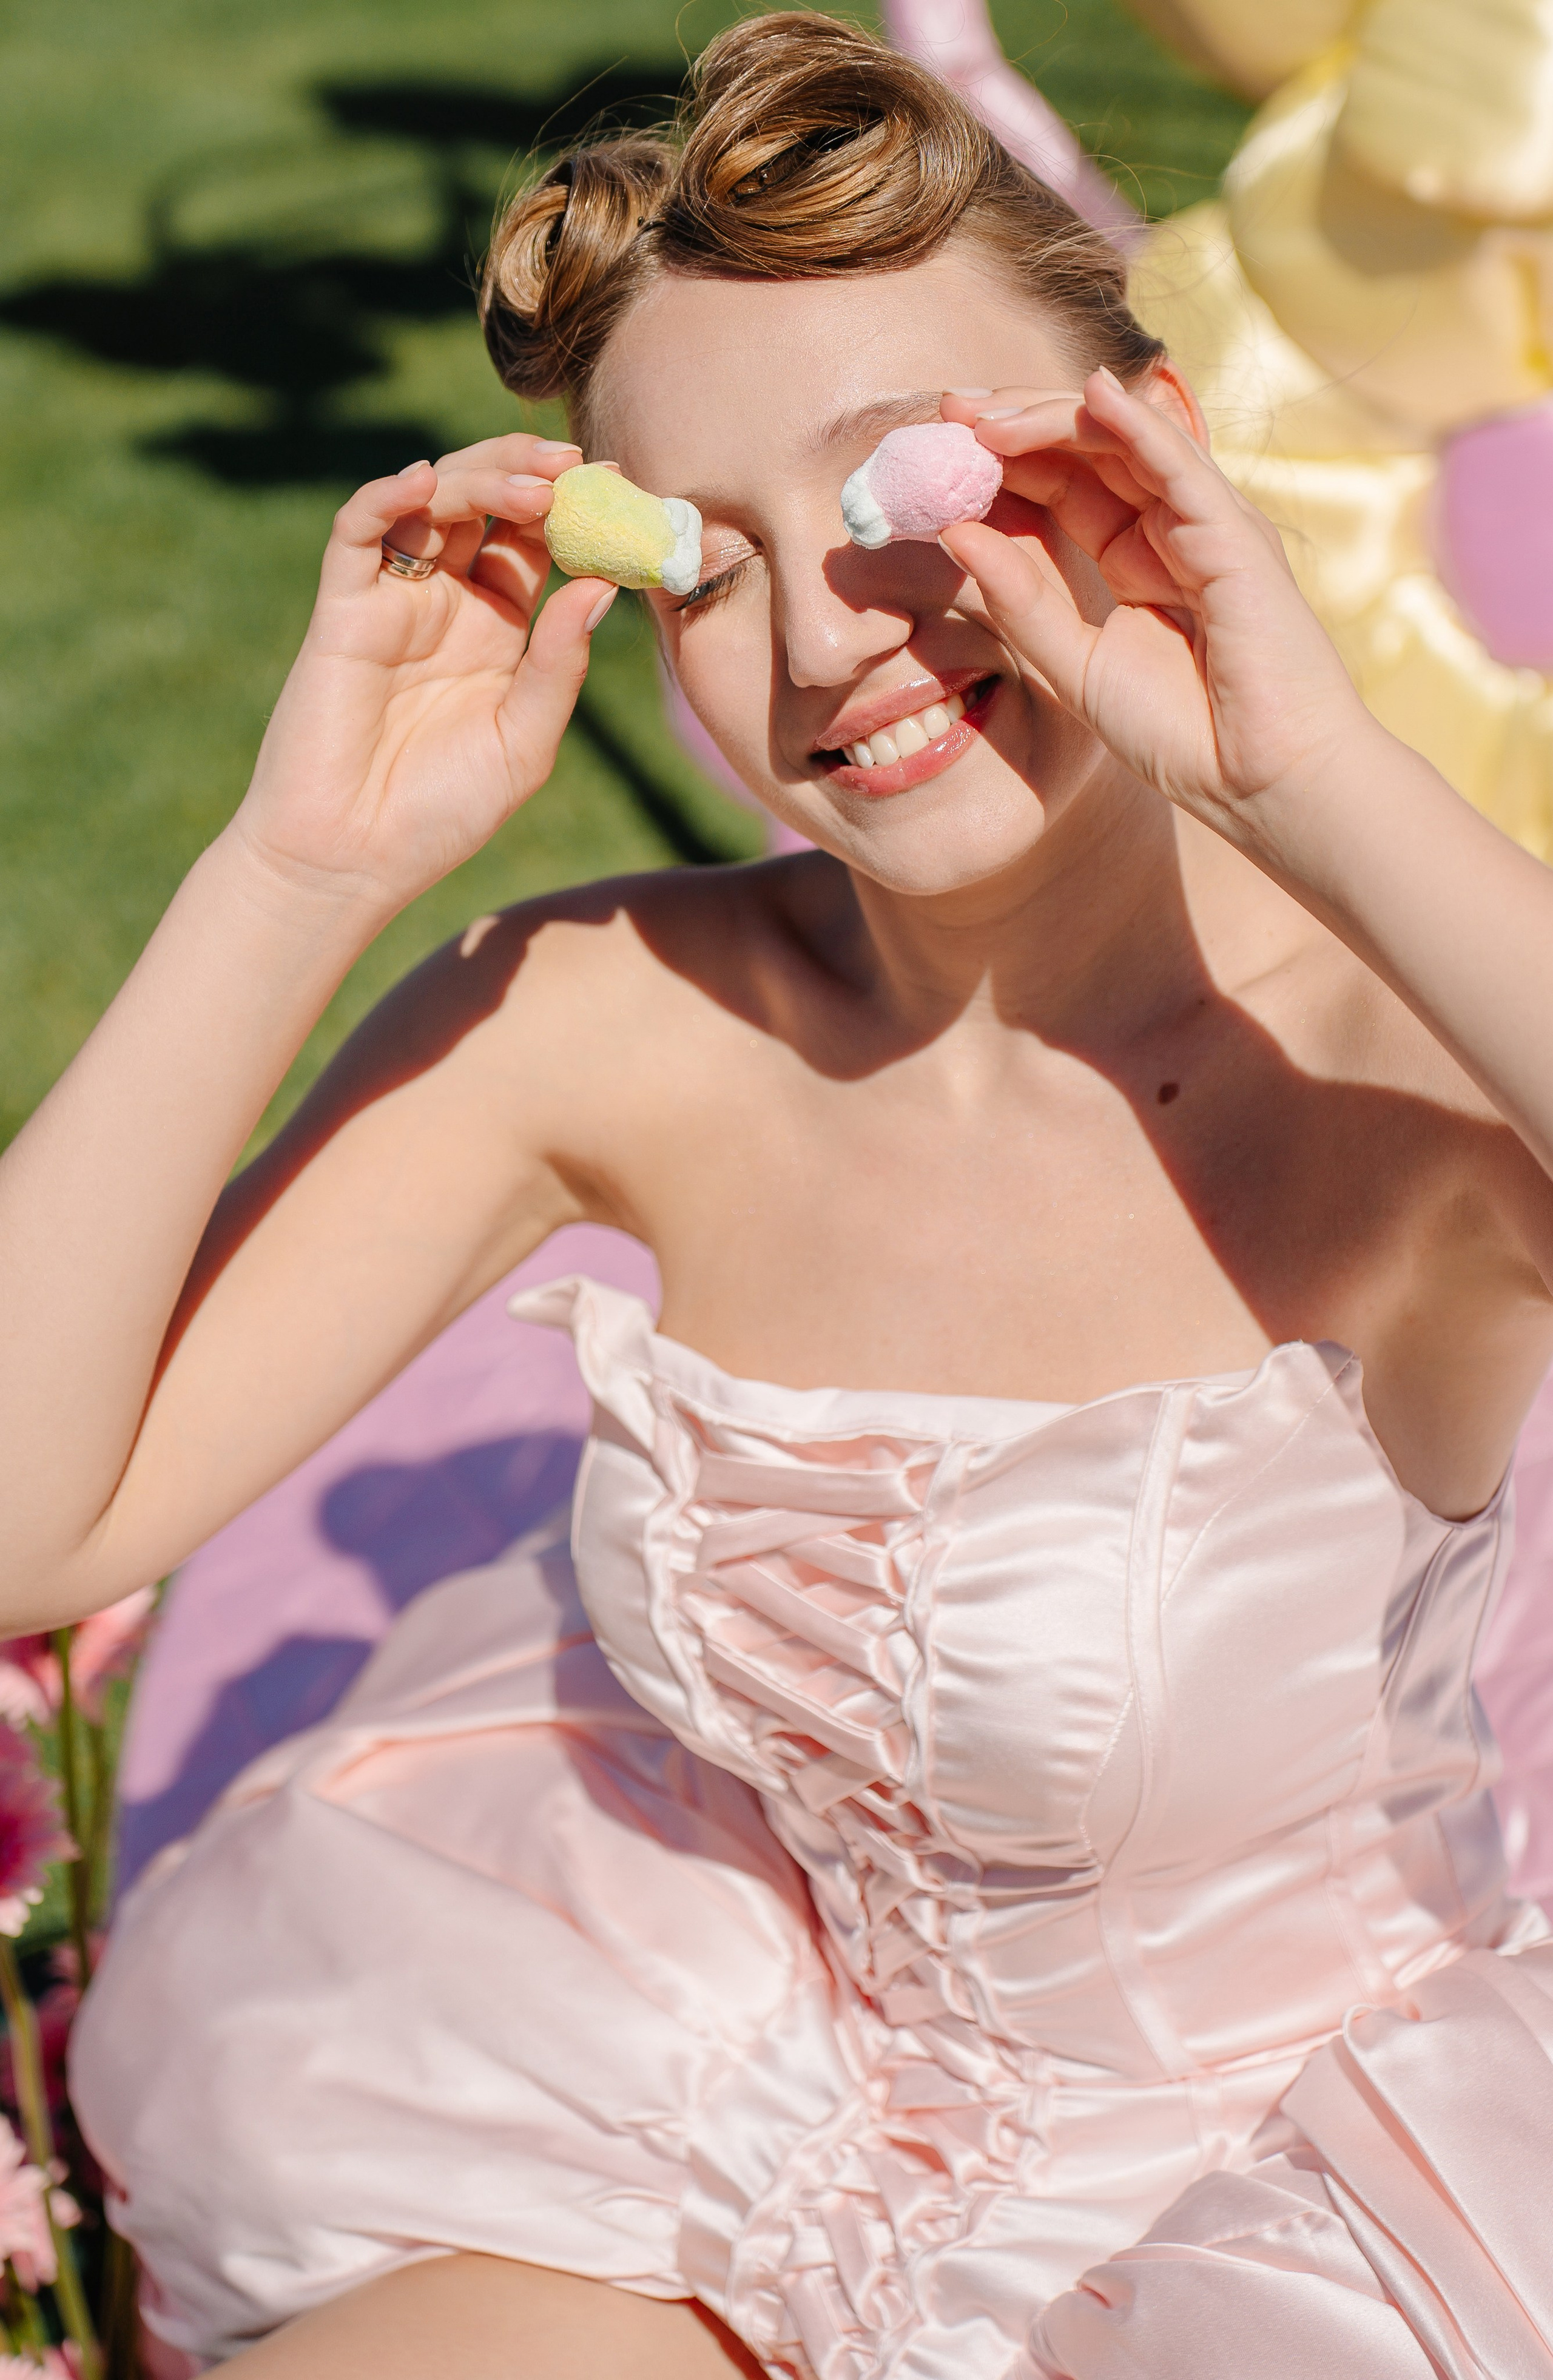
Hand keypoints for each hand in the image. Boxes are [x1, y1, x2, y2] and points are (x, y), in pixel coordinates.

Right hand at [232, 432, 612, 914]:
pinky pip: (356, 534)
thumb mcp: (524, 741)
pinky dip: (384, 497)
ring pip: (430, 503)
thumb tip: (601, 587)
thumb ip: (559, 665)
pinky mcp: (342, 609)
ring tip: (529, 485)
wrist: (353, 859)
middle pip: (486, 506)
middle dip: (528, 473)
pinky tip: (423, 482)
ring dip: (477, 479)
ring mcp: (394, 599)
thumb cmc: (441, 813)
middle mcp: (447, 602)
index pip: (536, 544)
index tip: (616, 484)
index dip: (573, 511)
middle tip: (571, 464)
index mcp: (497, 629)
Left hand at [938, 373, 1370, 831]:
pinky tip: (1092, 396)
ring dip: (1054, 417)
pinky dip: (1138, 427)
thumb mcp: (1075, 666)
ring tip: (985, 411)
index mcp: (1132, 555)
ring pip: (1127, 443)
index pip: (1062, 482)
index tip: (937, 447)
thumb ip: (1019, 602)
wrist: (1264, 784)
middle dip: (1017, 423)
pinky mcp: (1236, 537)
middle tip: (949, 411)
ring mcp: (1205, 524)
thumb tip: (956, 533)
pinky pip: (1181, 467)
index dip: (1002, 459)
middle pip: (1088, 448)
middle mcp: (1169, 526)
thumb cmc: (1182, 734)